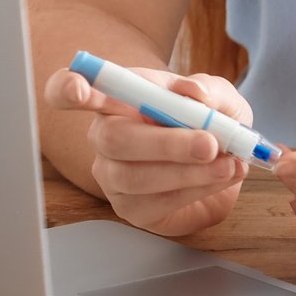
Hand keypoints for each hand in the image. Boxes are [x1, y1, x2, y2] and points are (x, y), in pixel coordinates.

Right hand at [42, 66, 251, 236]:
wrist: (223, 162)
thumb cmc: (210, 122)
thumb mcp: (220, 98)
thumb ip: (210, 90)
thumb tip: (195, 93)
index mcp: (117, 98)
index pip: (69, 90)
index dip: (67, 89)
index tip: (80, 89)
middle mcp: (106, 135)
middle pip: (113, 138)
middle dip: (166, 143)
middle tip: (209, 144)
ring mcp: (113, 174)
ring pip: (135, 176)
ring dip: (188, 171)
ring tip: (228, 164)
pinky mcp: (131, 207)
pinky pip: (156, 202)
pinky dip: (197, 189)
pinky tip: (222, 177)